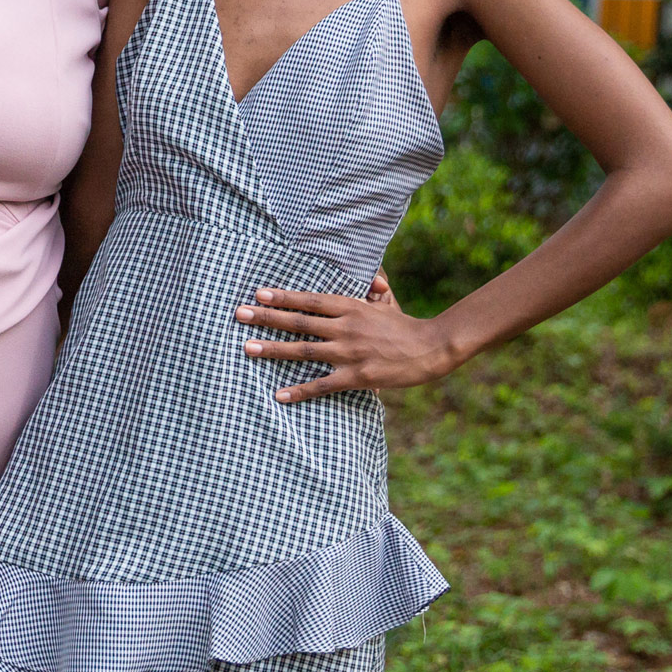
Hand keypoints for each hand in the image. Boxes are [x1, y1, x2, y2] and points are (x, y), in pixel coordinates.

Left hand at [234, 269, 460, 399]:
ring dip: (273, 349)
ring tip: (247, 348)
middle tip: (240, 314)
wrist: (432, 348)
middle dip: (267, 317)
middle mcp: (346, 327)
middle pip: (299, 321)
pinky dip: (300, 390)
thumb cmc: (405, 326)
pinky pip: (322, 384)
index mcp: (351, 307)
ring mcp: (350, 352)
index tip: (258, 293)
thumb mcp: (387, 303)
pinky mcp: (357, 376)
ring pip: (304, 350)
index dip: (283, 297)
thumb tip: (372, 276)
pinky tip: (279, 395)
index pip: (310, 300)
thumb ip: (374, 290)